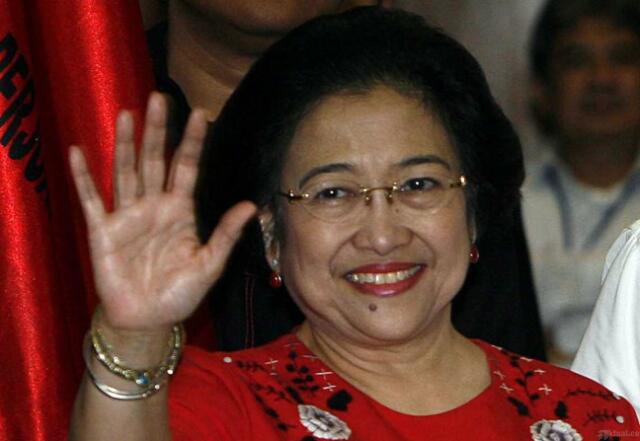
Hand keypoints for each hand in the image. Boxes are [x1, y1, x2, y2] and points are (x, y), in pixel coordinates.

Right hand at [69, 93, 255, 332]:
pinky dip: (84, 177)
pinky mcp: (103, 231)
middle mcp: (153, 206)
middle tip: (159, 98)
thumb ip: (226, 234)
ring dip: (126, 144)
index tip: (202, 114)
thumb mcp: (209, 264)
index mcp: (180, 211)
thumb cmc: (179, 293)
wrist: (148, 321)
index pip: (187, 168)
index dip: (193, 142)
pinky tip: (79, 152)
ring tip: (127, 114)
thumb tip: (250, 206)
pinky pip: (91, 200)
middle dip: (158, 131)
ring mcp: (127, 216)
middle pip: (155, 160)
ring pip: (126, 171)